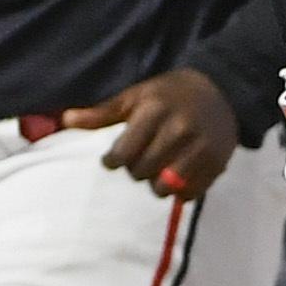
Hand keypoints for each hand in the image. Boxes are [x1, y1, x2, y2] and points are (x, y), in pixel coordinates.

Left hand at [63, 69, 237, 198]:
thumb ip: (101, 113)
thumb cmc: (169, 94)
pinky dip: (179, 190)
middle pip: (140, 173)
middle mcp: (178, 130)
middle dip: (135, 169)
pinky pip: (187, 195)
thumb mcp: (135, 96)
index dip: (113, 160)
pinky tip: (177, 174)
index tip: (114, 157)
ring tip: (158, 168)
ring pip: (162, 188)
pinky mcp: (216, 166)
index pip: (122, 154)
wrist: (220, 91)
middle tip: (140, 159)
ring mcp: (200, 149)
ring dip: (155, 183)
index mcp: (154, 111)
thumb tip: (65, 120)